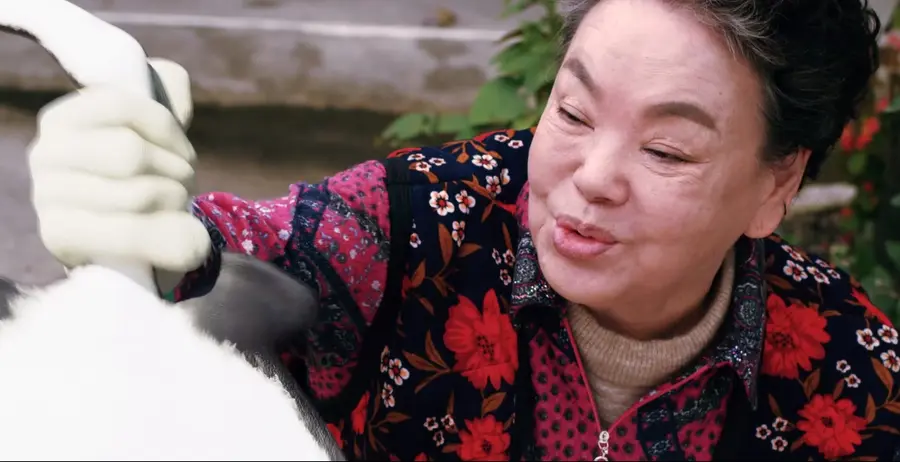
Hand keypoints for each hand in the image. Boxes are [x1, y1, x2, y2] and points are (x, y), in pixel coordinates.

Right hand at [27, 58, 210, 286]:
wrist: (130, 241)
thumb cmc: (146, 173)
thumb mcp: (156, 123)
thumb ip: (167, 86)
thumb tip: (171, 86)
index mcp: (63, 118)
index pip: (122, 105)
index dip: (168, 130)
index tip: (182, 152)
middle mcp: (44, 155)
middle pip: (131, 153)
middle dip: (176, 171)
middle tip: (182, 185)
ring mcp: (46, 200)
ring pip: (140, 195)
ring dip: (178, 203)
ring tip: (176, 208)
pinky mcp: (61, 240)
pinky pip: (132, 235)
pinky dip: (173, 237)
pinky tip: (183, 238)